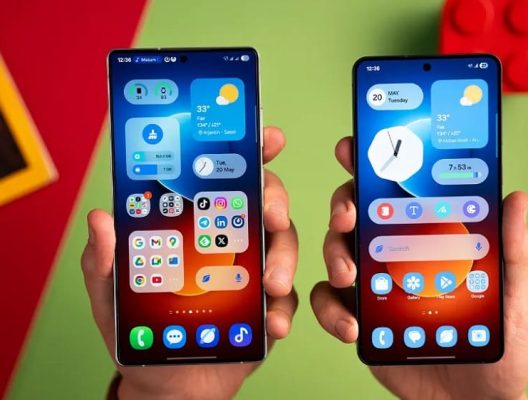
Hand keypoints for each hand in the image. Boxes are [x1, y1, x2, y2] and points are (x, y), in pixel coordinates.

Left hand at [82, 127, 298, 398]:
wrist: (169, 384)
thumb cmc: (145, 330)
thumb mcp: (113, 294)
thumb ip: (104, 260)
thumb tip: (101, 220)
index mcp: (197, 227)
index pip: (225, 180)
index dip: (249, 154)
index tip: (267, 139)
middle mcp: (231, 242)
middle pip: (265, 204)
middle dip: (275, 200)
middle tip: (270, 214)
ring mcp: (253, 273)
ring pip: (284, 246)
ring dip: (283, 258)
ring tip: (271, 282)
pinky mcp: (268, 308)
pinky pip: (286, 300)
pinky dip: (283, 309)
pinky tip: (272, 322)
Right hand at [311, 137, 527, 399]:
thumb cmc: (496, 345)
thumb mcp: (512, 294)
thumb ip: (510, 249)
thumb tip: (515, 198)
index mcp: (426, 239)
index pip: (396, 193)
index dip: (372, 166)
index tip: (355, 148)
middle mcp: (393, 255)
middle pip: (354, 215)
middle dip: (342, 206)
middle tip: (347, 216)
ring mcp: (372, 285)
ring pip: (335, 253)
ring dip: (334, 256)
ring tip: (350, 276)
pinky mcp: (357, 317)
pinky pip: (328, 304)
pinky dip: (330, 311)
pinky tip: (351, 325)